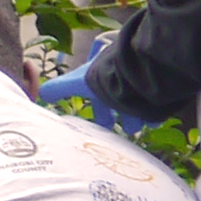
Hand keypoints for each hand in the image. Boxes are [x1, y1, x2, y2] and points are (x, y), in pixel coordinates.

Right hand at [35, 40, 168, 142]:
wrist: (139, 70)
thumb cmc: (107, 76)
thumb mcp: (79, 82)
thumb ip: (60, 88)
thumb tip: (41, 93)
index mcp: (103, 73)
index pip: (99, 92)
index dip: (101, 109)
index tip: (105, 124)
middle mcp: (122, 74)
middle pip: (121, 98)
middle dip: (122, 115)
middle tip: (126, 130)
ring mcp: (141, 77)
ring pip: (139, 100)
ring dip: (137, 115)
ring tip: (138, 128)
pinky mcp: (159, 82)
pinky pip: (157, 99)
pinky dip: (155, 111)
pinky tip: (155, 120)